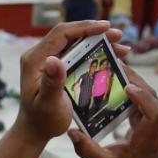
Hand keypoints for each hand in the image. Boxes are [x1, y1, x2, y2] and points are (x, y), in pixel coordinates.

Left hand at [15, 20, 120, 142]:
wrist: (35, 130)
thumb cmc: (42, 120)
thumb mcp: (48, 103)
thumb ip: (51, 82)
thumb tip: (54, 59)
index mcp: (35, 60)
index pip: (61, 34)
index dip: (84, 27)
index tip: (106, 27)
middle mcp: (40, 56)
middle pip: (70, 35)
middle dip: (96, 33)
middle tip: (119, 36)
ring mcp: (47, 60)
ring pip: (76, 43)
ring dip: (98, 43)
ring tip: (121, 48)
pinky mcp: (55, 67)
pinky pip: (76, 54)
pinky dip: (94, 53)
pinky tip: (112, 58)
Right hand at [68, 66, 157, 157]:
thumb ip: (88, 151)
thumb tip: (72, 132)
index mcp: (148, 141)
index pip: (155, 114)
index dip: (144, 99)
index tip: (127, 88)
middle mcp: (157, 129)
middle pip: (153, 98)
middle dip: (135, 80)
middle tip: (115, 65)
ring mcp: (156, 124)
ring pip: (150, 96)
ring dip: (133, 81)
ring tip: (114, 68)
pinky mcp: (150, 120)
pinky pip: (144, 100)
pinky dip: (131, 90)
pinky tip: (116, 81)